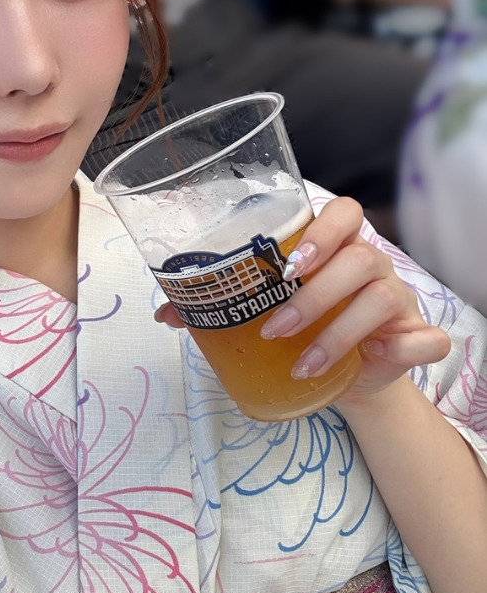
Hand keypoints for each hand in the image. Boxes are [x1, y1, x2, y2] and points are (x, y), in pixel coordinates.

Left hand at [155, 197, 450, 405]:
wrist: (344, 379)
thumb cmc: (302, 331)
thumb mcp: (263, 314)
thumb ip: (221, 305)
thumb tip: (166, 310)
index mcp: (335, 248)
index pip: (343, 213)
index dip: (322, 231)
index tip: (289, 262)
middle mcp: (370, 265)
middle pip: (359, 257)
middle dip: (315, 294)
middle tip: (275, 328)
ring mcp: (398, 300)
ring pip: (382, 297)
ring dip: (338, 332)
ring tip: (302, 362)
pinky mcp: (415, 337)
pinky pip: (427, 336)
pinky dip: (405, 347)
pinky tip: (378, 359)